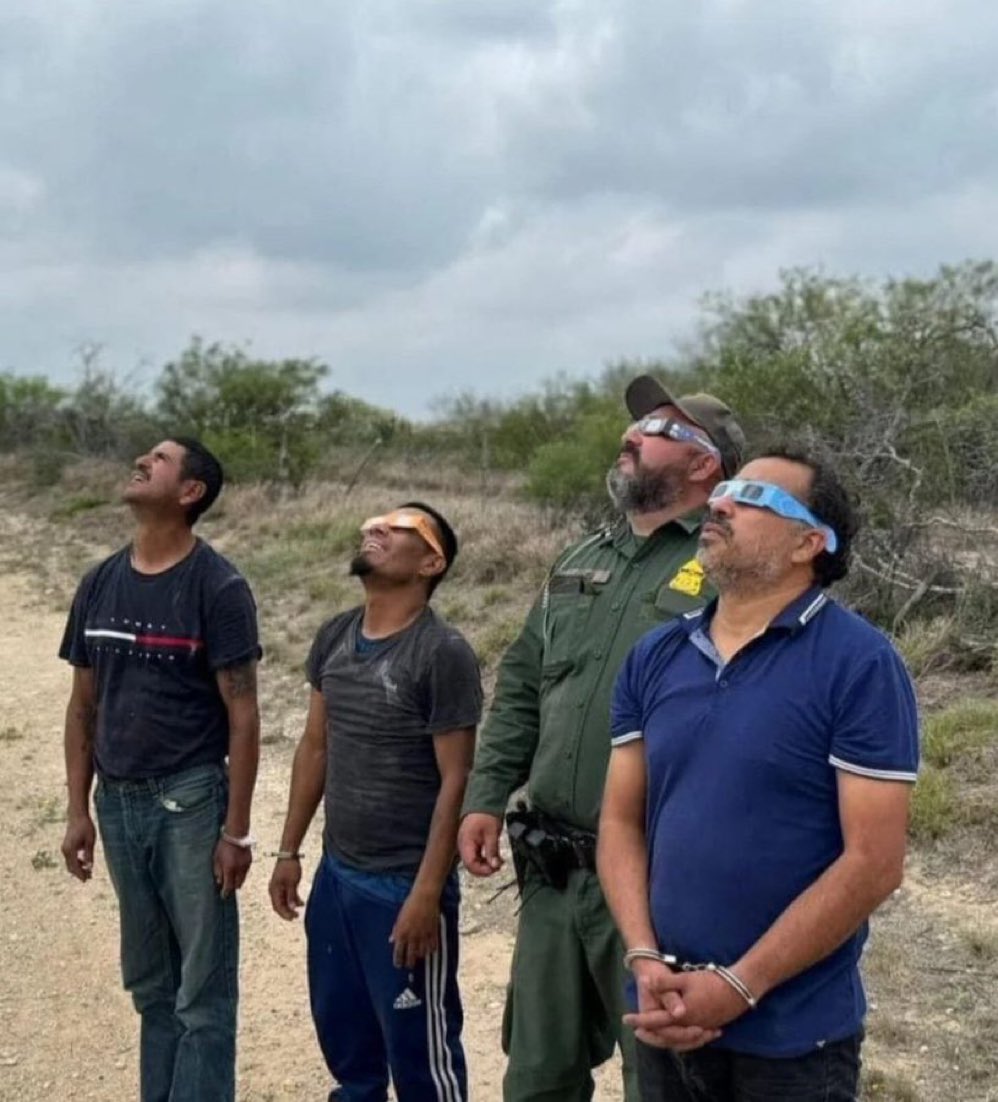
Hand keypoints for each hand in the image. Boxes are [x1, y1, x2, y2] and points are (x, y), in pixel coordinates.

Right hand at [61, 813, 95, 881]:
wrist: (77, 816)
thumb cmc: (86, 827)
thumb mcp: (90, 840)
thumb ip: (89, 854)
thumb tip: (90, 867)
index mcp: (70, 850)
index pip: (75, 866)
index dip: (80, 874)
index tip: (86, 880)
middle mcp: (65, 850)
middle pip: (71, 866)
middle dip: (79, 873)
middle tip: (88, 878)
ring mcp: (64, 849)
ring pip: (70, 863)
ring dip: (78, 868)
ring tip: (88, 873)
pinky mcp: (66, 847)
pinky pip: (70, 858)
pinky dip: (76, 862)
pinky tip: (84, 864)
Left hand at [213, 838, 251, 897]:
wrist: (236, 834)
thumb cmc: (223, 846)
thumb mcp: (216, 858)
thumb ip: (218, 871)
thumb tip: (219, 882)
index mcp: (229, 868)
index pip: (228, 886)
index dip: (225, 892)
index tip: (223, 896)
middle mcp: (239, 869)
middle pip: (237, 884)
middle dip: (232, 887)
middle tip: (228, 886)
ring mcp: (246, 865)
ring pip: (243, 879)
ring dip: (238, 880)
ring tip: (233, 878)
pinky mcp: (250, 861)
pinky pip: (246, 872)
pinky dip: (241, 873)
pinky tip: (237, 870)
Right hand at [269, 858, 303, 919]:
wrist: (289, 854)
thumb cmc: (290, 867)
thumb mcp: (292, 882)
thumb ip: (291, 895)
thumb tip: (291, 908)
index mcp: (274, 890)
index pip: (278, 907)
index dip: (285, 914)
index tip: (293, 918)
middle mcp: (274, 890)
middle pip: (279, 905)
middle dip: (287, 912)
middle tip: (296, 916)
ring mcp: (278, 887)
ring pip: (284, 901)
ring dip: (291, 906)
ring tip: (300, 909)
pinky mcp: (283, 884)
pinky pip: (287, 895)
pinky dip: (293, 899)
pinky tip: (301, 902)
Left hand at [389, 889, 439, 968]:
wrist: (425, 896)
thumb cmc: (410, 904)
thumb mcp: (400, 917)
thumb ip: (396, 930)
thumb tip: (391, 940)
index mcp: (402, 933)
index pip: (398, 953)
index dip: (398, 961)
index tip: (398, 965)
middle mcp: (412, 936)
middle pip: (411, 956)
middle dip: (409, 963)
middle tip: (409, 965)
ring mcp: (423, 935)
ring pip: (422, 953)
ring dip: (420, 956)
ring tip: (419, 957)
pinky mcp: (433, 932)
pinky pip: (432, 946)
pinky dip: (430, 950)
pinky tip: (429, 950)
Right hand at [458, 813, 502, 876]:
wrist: (482, 801)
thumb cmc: (486, 815)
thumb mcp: (492, 833)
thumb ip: (492, 851)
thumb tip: (495, 866)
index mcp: (466, 843)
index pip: (470, 864)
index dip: (483, 870)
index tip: (495, 869)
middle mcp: (463, 846)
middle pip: (471, 865)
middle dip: (485, 869)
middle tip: (498, 867)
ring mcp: (466, 845)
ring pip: (474, 862)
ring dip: (486, 865)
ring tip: (499, 862)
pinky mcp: (471, 843)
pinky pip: (476, 856)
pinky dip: (485, 859)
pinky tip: (495, 858)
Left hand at [625, 966, 745, 1049]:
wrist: (739, 989)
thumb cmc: (711, 982)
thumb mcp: (686, 979)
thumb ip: (665, 983)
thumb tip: (646, 982)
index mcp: (681, 1016)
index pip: (655, 1021)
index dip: (639, 1020)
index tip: (626, 1019)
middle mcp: (690, 1026)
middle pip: (666, 1036)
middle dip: (651, 1034)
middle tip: (637, 1031)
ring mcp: (702, 1028)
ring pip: (680, 1041)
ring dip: (666, 1038)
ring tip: (655, 1034)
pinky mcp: (710, 1027)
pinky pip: (693, 1039)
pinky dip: (683, 1039)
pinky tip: (680, 1035)